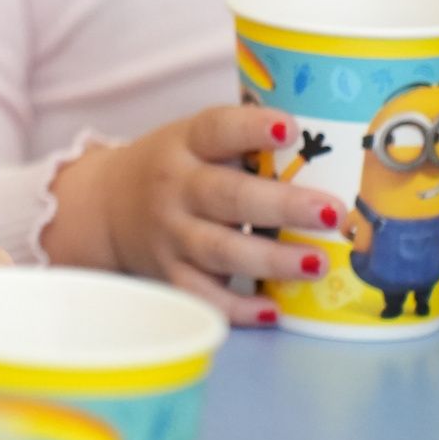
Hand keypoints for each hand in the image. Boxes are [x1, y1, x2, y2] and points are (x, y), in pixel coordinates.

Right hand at [66, 105, 342, 322]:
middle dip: (281, 205)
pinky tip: (274, 310)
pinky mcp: (170, 275)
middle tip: (331, 212)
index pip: (217, 129)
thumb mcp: (196, 141)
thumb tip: (333, 147)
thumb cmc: (177, 168)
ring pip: (220, 250)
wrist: (104, 207)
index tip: (289, 129)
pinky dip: (238, 308)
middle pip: (226, 197)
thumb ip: (246, 144)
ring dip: (271, 259)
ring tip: (317, 263)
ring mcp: (171, 235)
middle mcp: (176, 188)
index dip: (251, 129)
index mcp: (186, 144)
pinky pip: (204, 296)